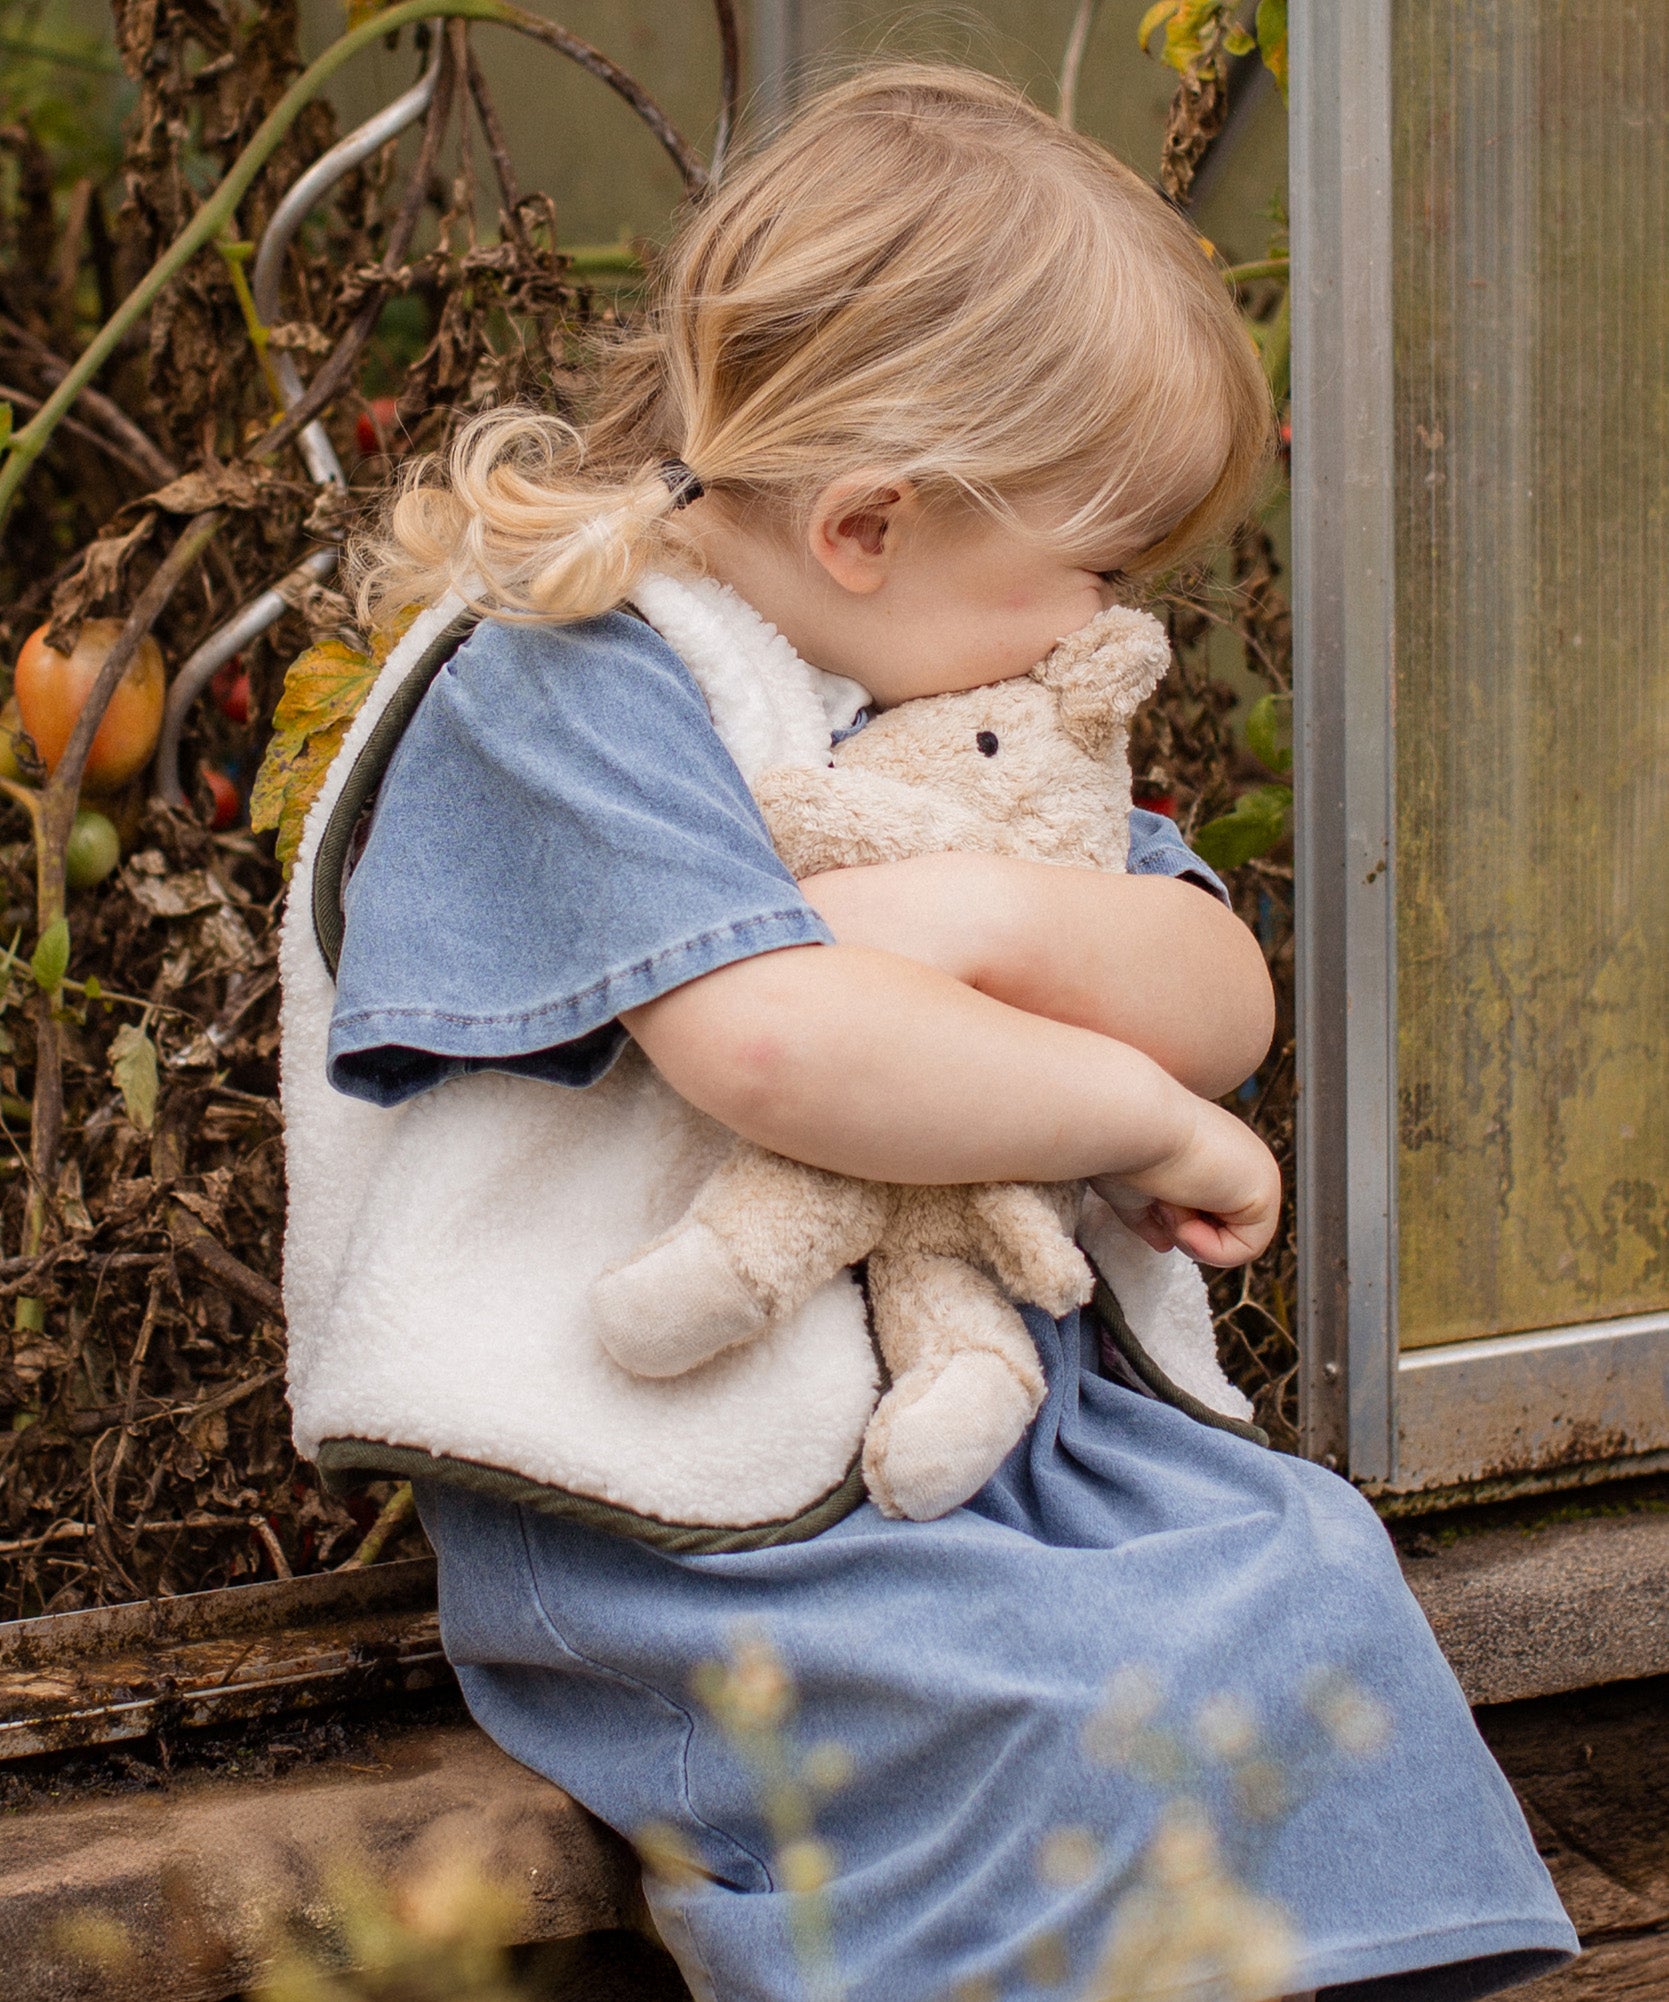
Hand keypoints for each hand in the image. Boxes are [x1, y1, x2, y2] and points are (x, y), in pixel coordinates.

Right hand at [1092, 1100, 1279, 1267]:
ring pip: (1233, 1242)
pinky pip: (1247, 1249)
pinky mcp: (1265, 1190)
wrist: (1130, 1124)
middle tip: (1162, 1202)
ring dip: (1191, 1235)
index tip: (1152, 1198)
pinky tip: (1186, 1207)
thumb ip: (1151, 1217)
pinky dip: (1209, 1246)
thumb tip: (1164, 1244)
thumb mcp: (1134, 1190)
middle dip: (1183, 1230)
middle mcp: (1239, 1158)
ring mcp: (1256, 1172)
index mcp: (1213, 1152)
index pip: (1203, 1210)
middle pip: (1219, 1230)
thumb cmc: (1122, 1149)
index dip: (1172, 1221)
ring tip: (1171, 1199)